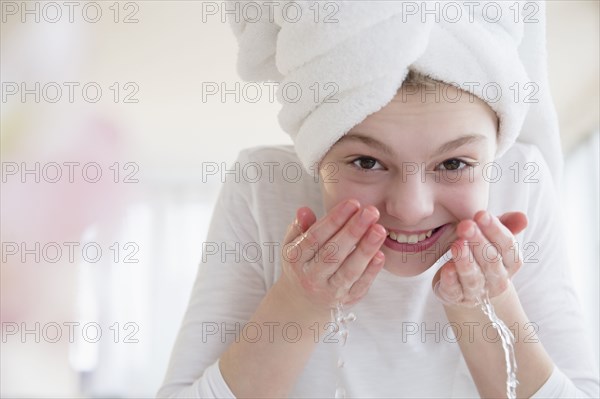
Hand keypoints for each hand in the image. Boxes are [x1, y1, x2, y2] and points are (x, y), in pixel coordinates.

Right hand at [276, 199, 386, 314]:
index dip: (334, 220)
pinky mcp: (346, 301)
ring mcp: (329, 292)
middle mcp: (311, 277)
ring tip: (380, 229)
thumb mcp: (293, 245)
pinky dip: (371, 271)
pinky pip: (360, 286)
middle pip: (333, 253)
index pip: (315, 237)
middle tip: (371, 212)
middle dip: (353, 231)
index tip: (353, 203)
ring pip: (349, 270)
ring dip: (366, 250)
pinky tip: (381, 254)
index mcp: (295, 259)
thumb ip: (299, 227)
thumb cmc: (302, 264)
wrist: (302, 303)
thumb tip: (305, 210)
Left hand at [432, 211, 527, 307]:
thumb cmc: (480, 252)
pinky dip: (451, 279)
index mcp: (510, 262)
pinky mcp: (456, 297)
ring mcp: (477, 291)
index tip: (481, 214)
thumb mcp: (492, 236)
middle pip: (491, 261)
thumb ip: (506, 224)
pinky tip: (446, 267)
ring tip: (457, 245)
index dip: (495, 230)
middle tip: (465, 225)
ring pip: (473, 278)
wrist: (464, 284)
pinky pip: (454, 290)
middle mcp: (497, 279)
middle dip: (479, 242)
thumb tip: (523, 217)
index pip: (507, 246)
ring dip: (465, 261)